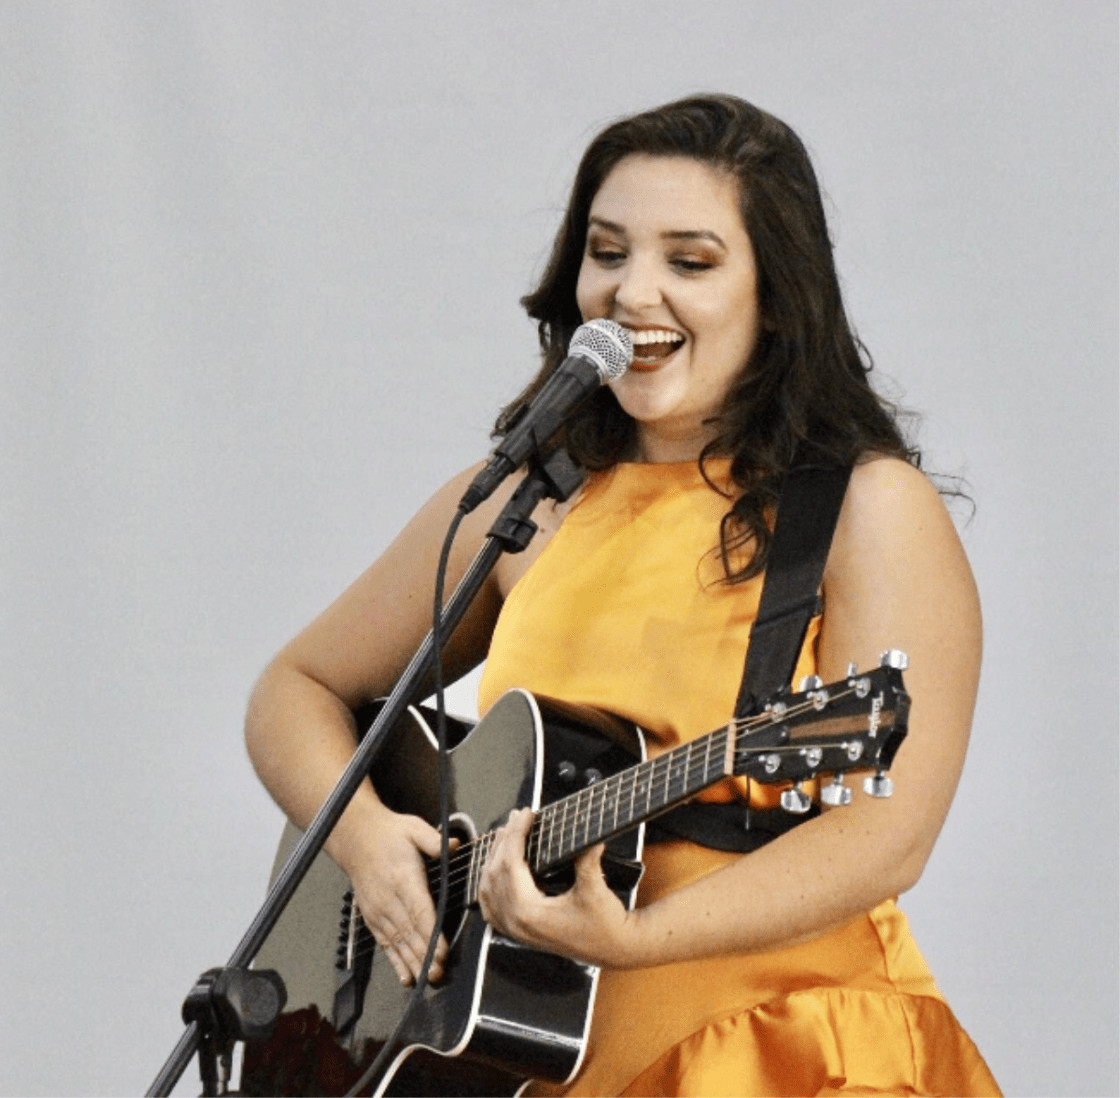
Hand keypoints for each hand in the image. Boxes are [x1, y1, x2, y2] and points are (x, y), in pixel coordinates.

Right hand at [335, 802, 456, 986]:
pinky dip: (396, 962)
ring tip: (426, 980)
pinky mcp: (373, 918)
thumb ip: (433, 840)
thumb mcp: (413, 828)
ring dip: (413, 963)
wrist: (356, 839)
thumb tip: (454, 846)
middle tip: (439, 974)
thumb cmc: (389, 834)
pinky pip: (386, 943)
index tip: (442, 952)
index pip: (420, 911)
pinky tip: (406, 977)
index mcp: (403, 878)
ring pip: (399, 942)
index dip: (432, 934)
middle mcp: (390, 899)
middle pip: (410, 932)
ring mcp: (379, 911)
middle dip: (425, 956)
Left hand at [477, 808, 637, 966]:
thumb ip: (586, 860)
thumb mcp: (595, 889)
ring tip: (505, 835)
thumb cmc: (606, 924)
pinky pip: (491, 906)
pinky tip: (495, 869)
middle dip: (505, 841)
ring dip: (493, 859)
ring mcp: (514, 931)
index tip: (526, 814)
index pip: (510, 865)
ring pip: (488, 888)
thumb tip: (585, 835)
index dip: (516, 834)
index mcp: (529, 913)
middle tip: (517, 817)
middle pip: (496, 873)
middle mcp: (516, 924)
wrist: (614, 950)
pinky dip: (490, 883)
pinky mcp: (519, 932)